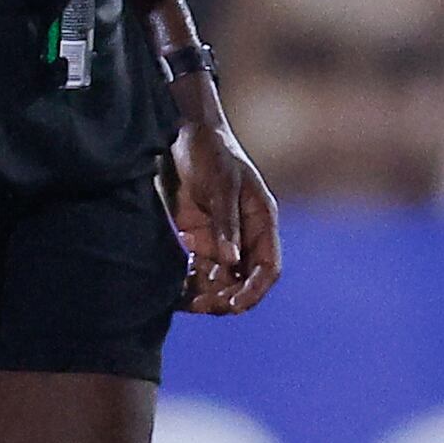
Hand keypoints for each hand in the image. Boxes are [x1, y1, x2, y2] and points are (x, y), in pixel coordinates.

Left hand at [169, 103, 281, 315]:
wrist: (184, 136)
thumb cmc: (212, 154)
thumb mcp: (222, 186)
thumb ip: (226, 223)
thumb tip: (231, 261)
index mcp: (262, 222)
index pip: (268, 267)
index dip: (254, 290)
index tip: (234, 305)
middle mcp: (245, 235)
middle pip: (244, 280)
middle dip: (228, 297)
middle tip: (203, 306)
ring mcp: (221, 238)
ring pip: (221, 280)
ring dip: (208, 295)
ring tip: (186, 302)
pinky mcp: (198, 238)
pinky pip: (199, 271)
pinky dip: (190, 284)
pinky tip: (175, 292)